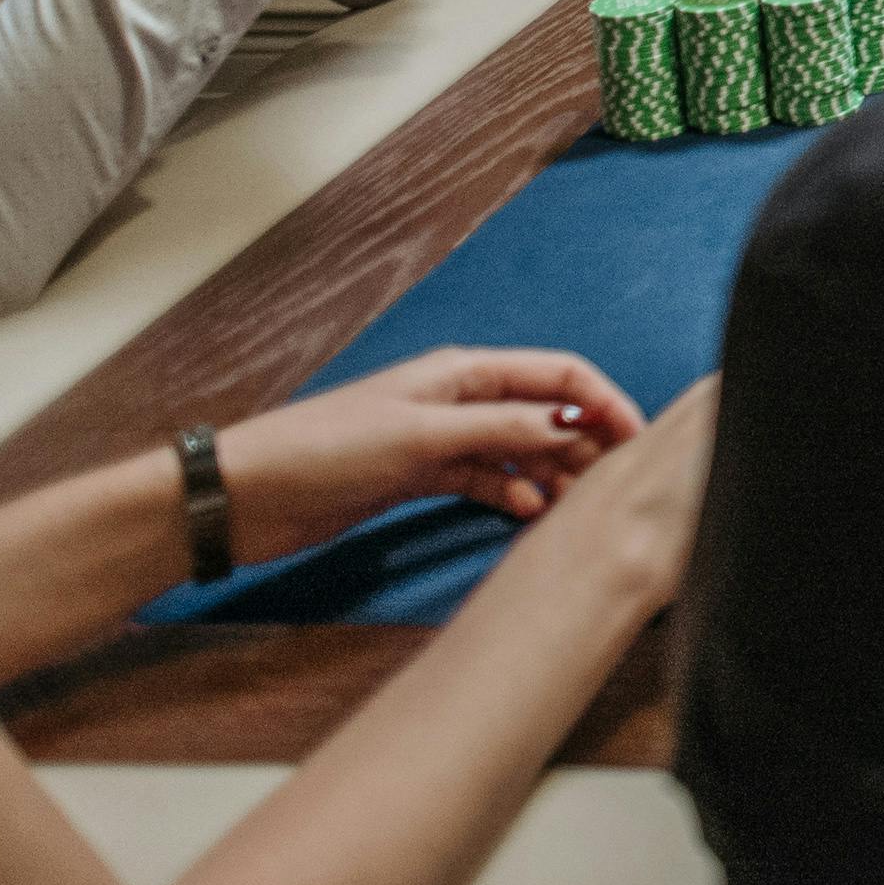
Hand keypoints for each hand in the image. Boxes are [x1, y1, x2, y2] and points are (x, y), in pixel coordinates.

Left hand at [210, 346, 646, 564]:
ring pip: (519, 449)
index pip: (558, 377)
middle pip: (544, 413)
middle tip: (612, 485)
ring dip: (551, 471)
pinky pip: (486, 480)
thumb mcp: (422, 435)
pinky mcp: (421, 477)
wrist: (247, 496)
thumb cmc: (327, 449)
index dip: (603, 403)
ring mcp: (441, 440)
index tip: (636, 442)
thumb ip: (502, 428)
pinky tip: (525, 512)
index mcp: (465, 373)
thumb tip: (574, 424)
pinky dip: (511, 493)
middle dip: (584, 442)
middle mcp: (460, 400)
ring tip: (574, 505)